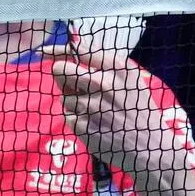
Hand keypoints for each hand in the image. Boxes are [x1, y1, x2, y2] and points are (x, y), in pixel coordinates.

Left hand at [43, 40, 180, 177]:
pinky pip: (68, 116)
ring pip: (64, 97)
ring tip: (98, 113)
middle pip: (59, 70)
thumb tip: (73, 46)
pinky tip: (96, 126)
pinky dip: (78, 121)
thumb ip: (102, 62)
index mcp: (117, 68)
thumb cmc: (139, 111)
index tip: (43, 51)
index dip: (57, 50)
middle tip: (73, 87)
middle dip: (62, 77)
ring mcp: (91, 105)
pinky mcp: (82, 125)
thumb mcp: (131, 80)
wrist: (151, 149)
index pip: (77, 51)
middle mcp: (103, 83)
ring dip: (75, 104)